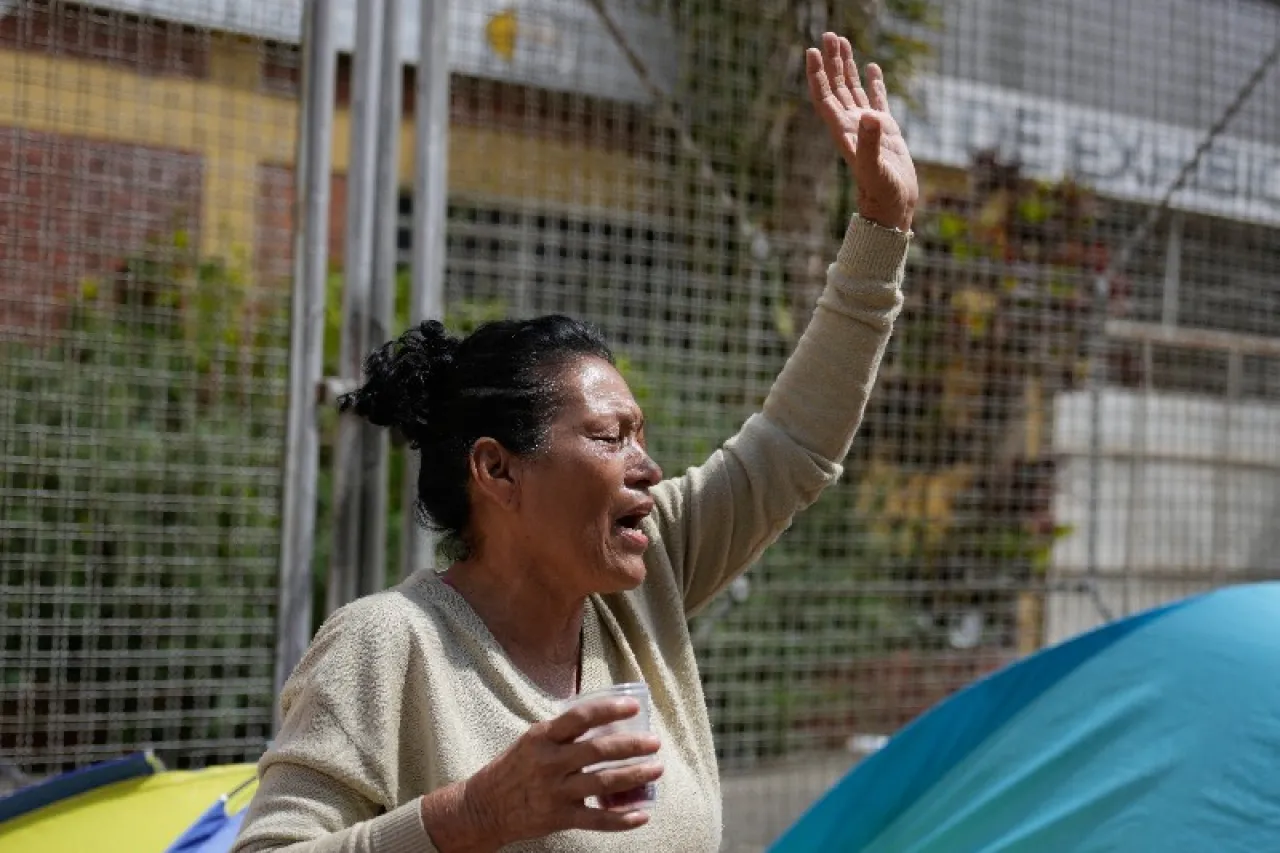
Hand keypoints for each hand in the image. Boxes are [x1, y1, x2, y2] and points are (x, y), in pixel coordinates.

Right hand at [462, 698, 662, 846]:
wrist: (484, 807)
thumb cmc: (514, 768)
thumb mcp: (532, 740)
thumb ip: (562, 732)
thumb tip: (602, 717)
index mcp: (543, 737)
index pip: (580, 717)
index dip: (609, 709)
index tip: (634, 706)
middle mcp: (550, 763)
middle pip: (598, 751)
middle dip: (631, 745)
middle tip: (655, 742)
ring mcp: (555, 792)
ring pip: (603, 783)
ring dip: (634, 776)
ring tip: (656, 769)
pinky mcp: (559, 818)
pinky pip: (596, 820)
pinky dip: (622, 820)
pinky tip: (642, 815)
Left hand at [806, 32, 918, 231]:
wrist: (893, 208)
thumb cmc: (882, 193)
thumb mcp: (876, 169)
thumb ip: (871, 143)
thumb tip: (871, 116)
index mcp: (844, 132)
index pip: (825, 98)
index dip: (817, 75)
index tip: (811, 52)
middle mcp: (852, 126)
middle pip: (836, 87)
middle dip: (831, 62)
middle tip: (829, 35)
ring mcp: (868, 127)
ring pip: (852, 90)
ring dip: (847, 67)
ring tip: (842, 42)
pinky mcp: (886, 131)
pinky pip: (877, 100)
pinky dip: (873, 83)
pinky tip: (872, 67)